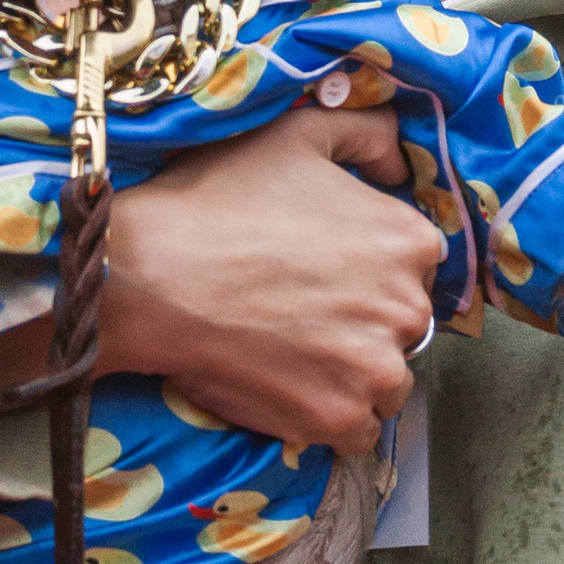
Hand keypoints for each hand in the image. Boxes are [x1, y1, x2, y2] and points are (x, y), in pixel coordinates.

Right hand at [93, 101, 445, 451]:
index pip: (415, 267)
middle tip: (300, 310)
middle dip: (363, 322)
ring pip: (385, 383)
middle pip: (403, 327)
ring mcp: (375, 371)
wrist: (148, 274)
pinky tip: (287, 385)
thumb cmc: (219, 200)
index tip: (326, 271)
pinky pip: (356, 430)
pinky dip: (328, 416)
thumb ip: (366, 132)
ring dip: (351, 374)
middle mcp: (408, 309)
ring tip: (291, 350)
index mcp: (409, 241)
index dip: (369, 268)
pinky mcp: (338, 418)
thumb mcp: (297, 135)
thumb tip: (397, 158)